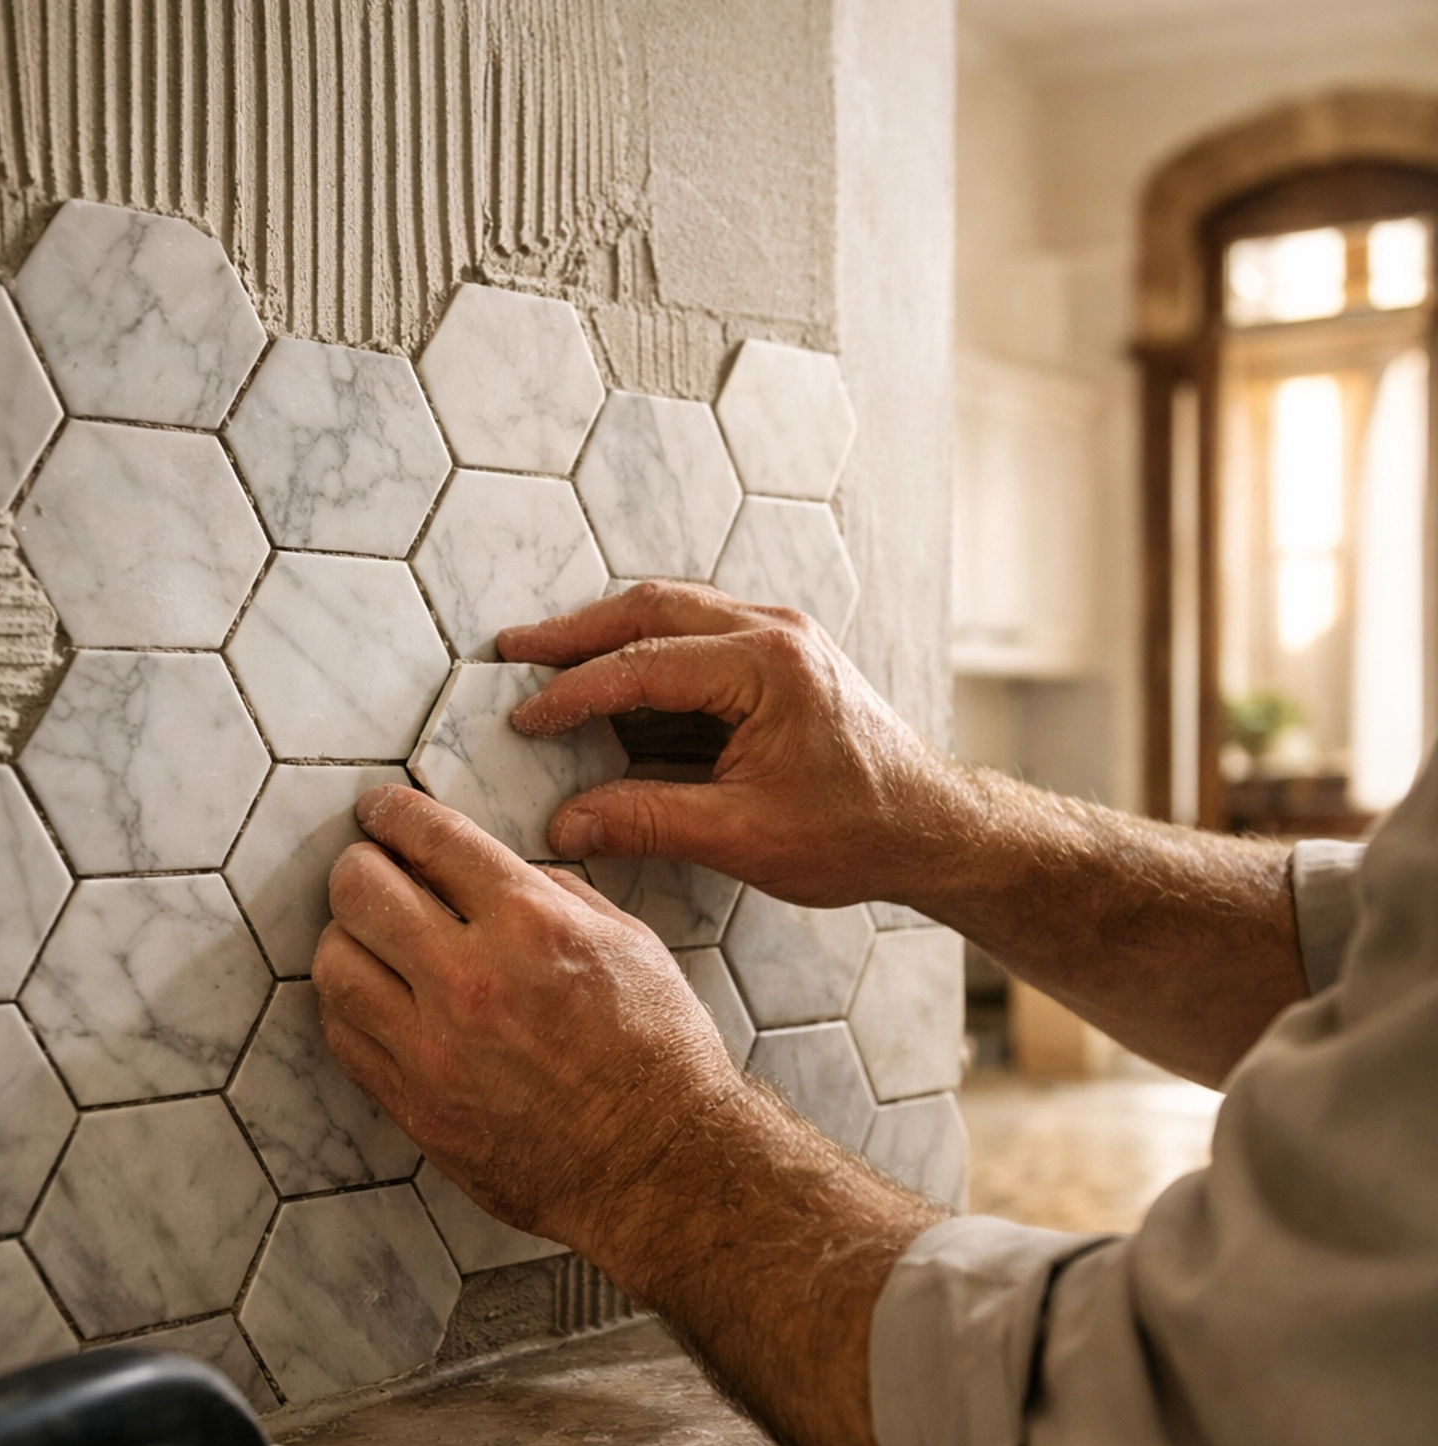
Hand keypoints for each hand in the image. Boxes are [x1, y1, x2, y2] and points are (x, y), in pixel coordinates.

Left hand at [311, 784, 745, 1246]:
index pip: (430, 839)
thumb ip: (557, 896)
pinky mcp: (416, 1104)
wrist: (660, 1164)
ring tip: (367, 938)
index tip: (381, 811)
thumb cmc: (658, 1056)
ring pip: (334, 965)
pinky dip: (349, 1006)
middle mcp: (472, 980)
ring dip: (345, 938)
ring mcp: (435, 1048)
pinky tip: (374, 998)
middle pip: (360, 891)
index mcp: (532, 925)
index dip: (394, 813)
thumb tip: (500, 873)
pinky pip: (344, 1037)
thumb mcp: (630, 943)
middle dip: (359, 866)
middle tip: (368, 868)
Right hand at [499, 582, 937, 906]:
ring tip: (545, 658)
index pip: (644, 665)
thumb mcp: (744, 836)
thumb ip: (649, 822)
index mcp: (768, 667)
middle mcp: (775, 632)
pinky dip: (646, 651)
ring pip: (674, 612)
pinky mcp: (781, 655)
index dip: (574, 692)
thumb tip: (567, 823)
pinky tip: (612, 681)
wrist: (932, 826)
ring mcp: (781, 636)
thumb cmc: (857, 831)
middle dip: (577, 632)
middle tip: (513, 652)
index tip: (524, 718)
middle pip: (652, 609)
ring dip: (609, 634)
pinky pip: (698, 634)